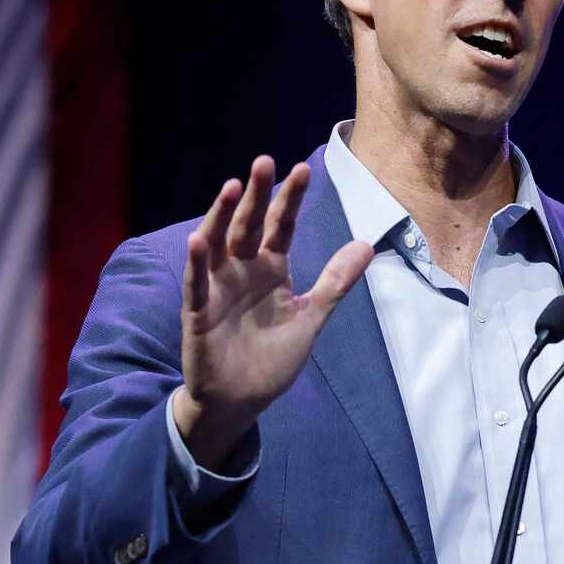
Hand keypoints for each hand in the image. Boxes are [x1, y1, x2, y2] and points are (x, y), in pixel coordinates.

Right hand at [172, 155, 374, 469]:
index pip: (281, 226)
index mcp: (270, 268)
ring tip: (230, 188)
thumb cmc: (271, 361)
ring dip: (221, 216)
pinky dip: (196, 262)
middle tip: (263, 162)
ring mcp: (217, 288)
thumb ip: (335, 282)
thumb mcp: (310, 318)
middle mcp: (242, 270)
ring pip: (217, 243)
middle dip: (256, 194)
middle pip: (249, 225)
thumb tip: (367, 244)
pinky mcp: (198, 311)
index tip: (303, 170)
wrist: (242, 402)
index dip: (290, 201)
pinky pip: (196, 283)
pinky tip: (198, 240)